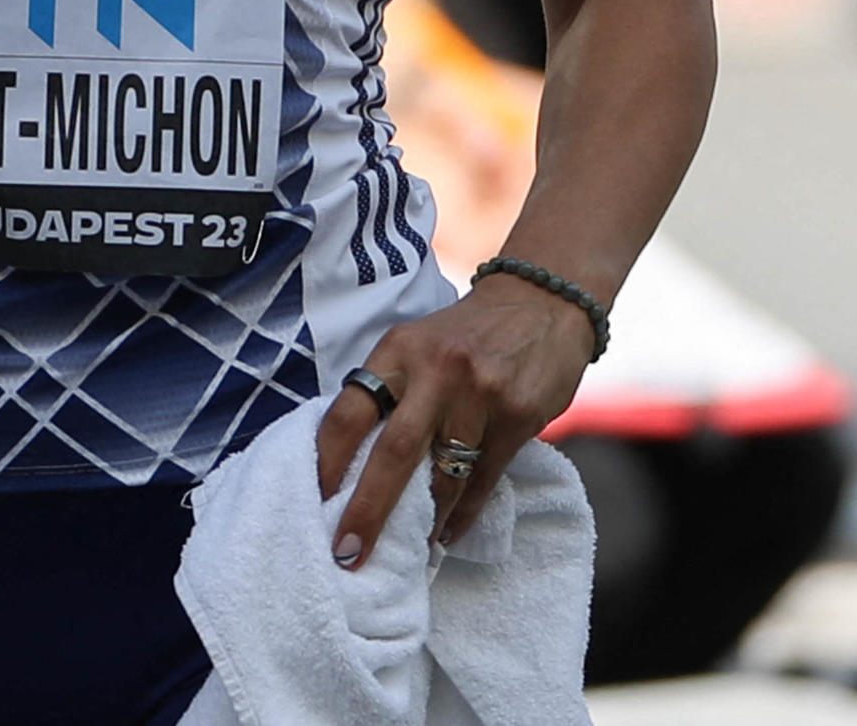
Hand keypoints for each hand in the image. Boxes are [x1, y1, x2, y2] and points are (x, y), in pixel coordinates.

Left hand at [314, 273, 594, 563]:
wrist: (541, 304)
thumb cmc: (464, 334)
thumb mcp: (415, 344)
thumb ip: (388, 389)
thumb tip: (350, 457)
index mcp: (397, 351)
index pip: (349, 411)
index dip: (327, 462)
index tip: (314, 503)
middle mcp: (436, 371)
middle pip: (392, 452)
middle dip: (367, 509)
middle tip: (347, 552)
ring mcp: (480, 395)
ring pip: (443, 474)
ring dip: (422, 519)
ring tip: (404, 549)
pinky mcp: (518, 417)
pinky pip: (484, 479)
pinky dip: (461, 514)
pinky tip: (446, 534)